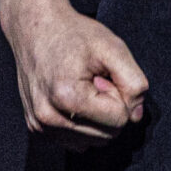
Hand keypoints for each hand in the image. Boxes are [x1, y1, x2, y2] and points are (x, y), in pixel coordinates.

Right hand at [4, 6, 145, 144]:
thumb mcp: (114, 48)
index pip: (119, 121)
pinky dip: (82, 123)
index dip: (120, 96)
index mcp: (67, 98)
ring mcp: (39, 126)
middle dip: (110, 108)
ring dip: (96, 117)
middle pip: (106, 135)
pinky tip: (74, 98)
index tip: (106, 76)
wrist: (35, 29)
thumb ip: (133, 82)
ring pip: (92, 141)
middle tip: (96, 81)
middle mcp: (48, 118)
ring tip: (84, 87)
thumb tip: (135, 116)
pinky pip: (75, 141)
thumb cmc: (75, 35)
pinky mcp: (36, 128)